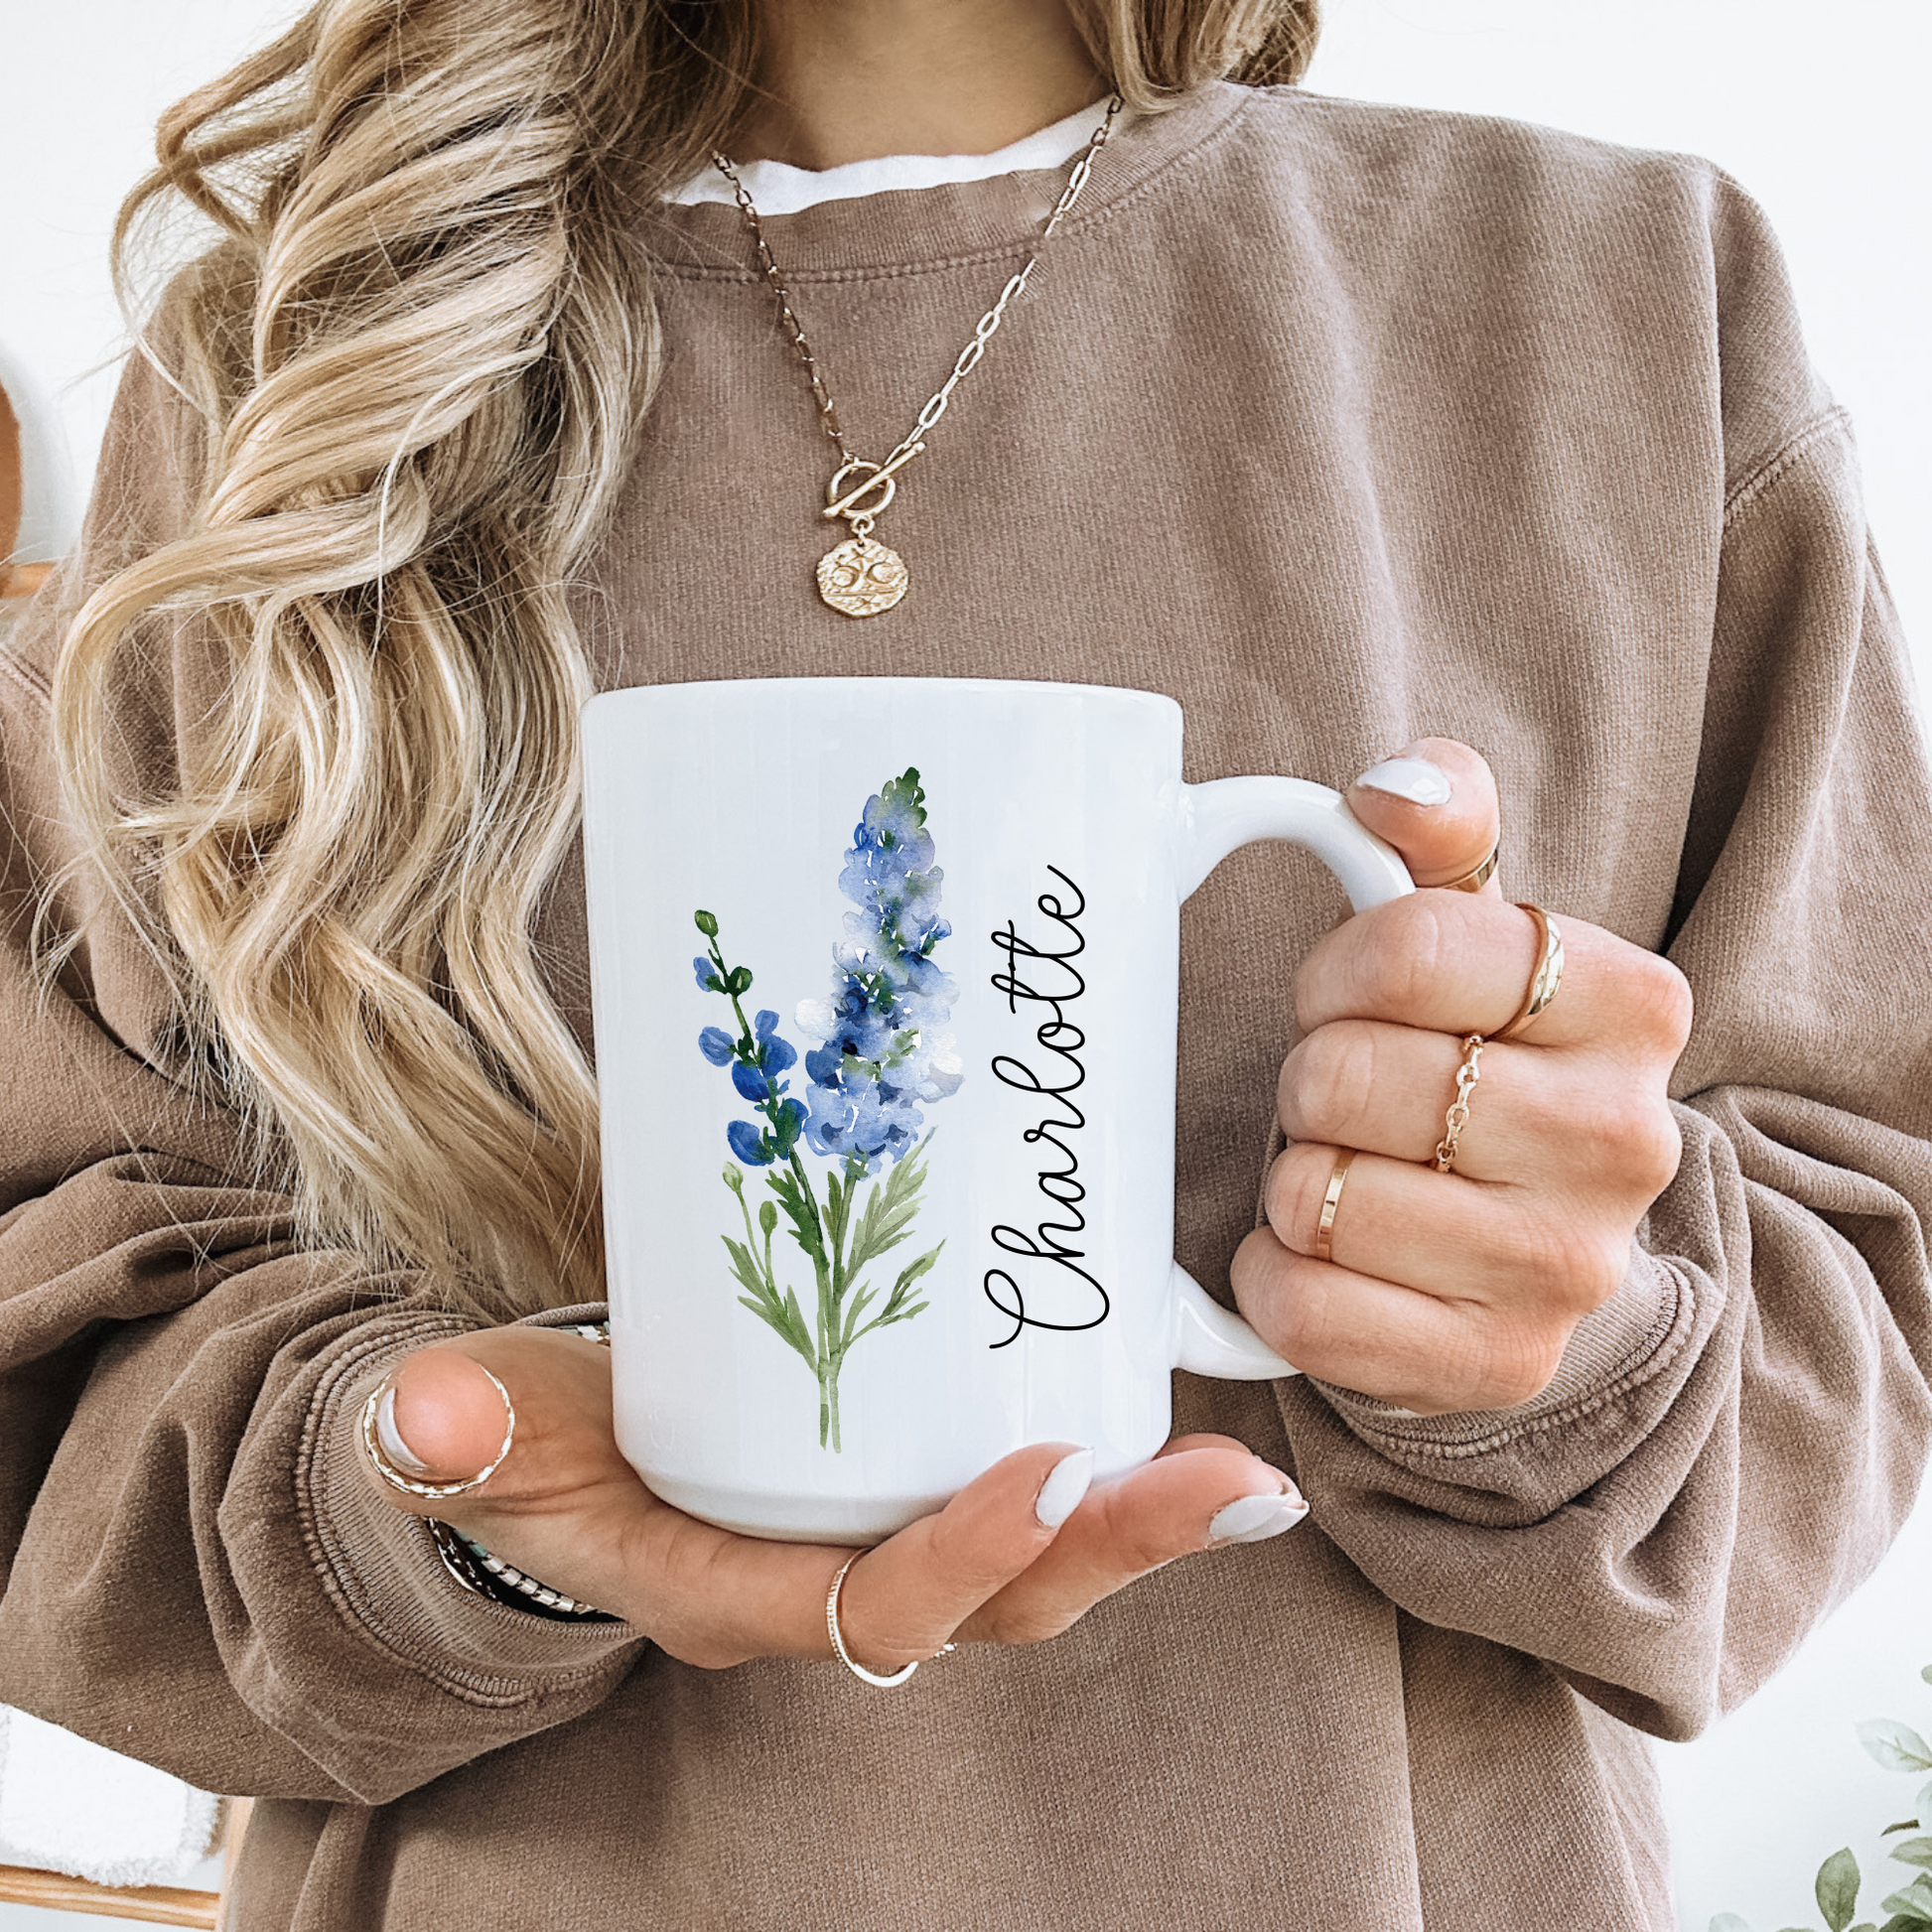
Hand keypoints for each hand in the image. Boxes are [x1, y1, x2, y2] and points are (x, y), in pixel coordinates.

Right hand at [355, 1328, 1307, 1671]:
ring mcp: (882, 1539)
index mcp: (735, 1592)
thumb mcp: (481, 1433)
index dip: (959, 1559)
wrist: (557, 1451)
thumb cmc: (526, 1448)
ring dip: (1140, 1518)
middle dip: (1112, 1552)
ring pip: (1036, 1564)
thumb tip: (428, 1413)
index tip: (1040, 1475)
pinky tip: (1173, 1409)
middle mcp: (830, 1586)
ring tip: (1238, 1470)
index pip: (867, 1612)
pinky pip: (1029, 1498)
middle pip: (996, 1606)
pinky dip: (1108, 1468)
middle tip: (1222, 1485)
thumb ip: (457, 1427)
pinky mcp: (911, 1482)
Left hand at [1231, 738, 1692, 1415]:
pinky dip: (1274, 1275)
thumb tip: (1391, 787)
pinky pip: (1306, 1310)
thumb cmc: (1476, 1055)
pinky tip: (1320, 1250)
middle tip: (1346, 1094)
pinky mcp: (1494, 1365)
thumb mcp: (1473, 926)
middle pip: (1349, 1077)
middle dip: (1310, 1077)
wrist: (1528, 1233)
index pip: (1409, 946)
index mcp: (1631, 1005)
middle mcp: (1624, 1142)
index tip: (1345, 995)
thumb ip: (1439, 826)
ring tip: (1348, 1170)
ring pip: (1322, 1197)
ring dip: (1294, 1176)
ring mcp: (1565, 1268)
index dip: (1336, 969)